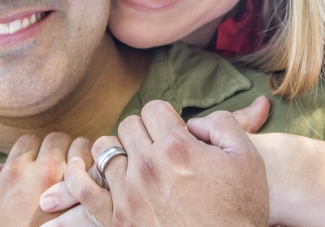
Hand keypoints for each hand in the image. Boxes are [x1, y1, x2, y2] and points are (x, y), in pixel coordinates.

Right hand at [0, 132, 91, 226]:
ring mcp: (70, 187)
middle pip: (59, 139)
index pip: (31, 140)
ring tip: (79, 173)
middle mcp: (42, 173)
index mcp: (14, 172)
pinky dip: (97, 176)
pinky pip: (99, 174)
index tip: (35, 164)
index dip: (32, 150)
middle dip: (60, 149)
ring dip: (82, 158)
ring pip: (84, 148)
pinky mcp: (88, 204)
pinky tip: (92, 189)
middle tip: (60, 165)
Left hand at [41, 99, 269, 226]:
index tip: (174, 134)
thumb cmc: (240, 210)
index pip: (154, 109)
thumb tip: (193, 121)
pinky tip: (80, 167)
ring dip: (117, 150)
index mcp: (177, 147)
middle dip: (145, 133)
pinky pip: (82, 187)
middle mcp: (148, 166)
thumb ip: (223, 124)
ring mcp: (128, 193)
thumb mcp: (247, 159)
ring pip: (105, 149)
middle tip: (158, 150)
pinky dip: (76, 174)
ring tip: (131, 161)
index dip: (166, 118)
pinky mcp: (115, 218)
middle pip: (130, 126)